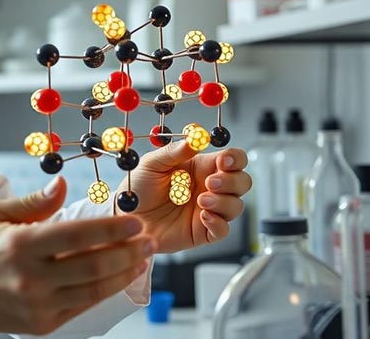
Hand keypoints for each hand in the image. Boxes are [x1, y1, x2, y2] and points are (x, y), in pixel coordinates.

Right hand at [0, 176, 156, 336]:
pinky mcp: (41, 324)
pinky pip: (82, 306)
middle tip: (149, 239)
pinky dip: (105, 291)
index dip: (112, 228)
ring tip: (142, 258)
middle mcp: (31, 278)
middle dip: (128, 252)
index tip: (135, 221)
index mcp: (20, 244)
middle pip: (93, 265)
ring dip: (124, 273)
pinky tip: (119, 277)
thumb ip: (34, 202)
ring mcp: (37, 304)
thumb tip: (63, 182)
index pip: (77, 235)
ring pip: (93, 290)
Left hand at [116, 141, 249, 253]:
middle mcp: (209, 188)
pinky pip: (223, 230)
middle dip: (233, 181)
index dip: (235, 158)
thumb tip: (195, 139)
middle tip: (210, 183)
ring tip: (201, 201)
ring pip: (236, 206)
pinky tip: (203, 216)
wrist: (127, 217)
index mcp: (201, 167)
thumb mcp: (151, 164)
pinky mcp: (203, 231)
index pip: (232, 159)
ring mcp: (208, 210)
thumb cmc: (138, 188)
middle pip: (242, 182)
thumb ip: (174, 152)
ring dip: (224, 202)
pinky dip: (218, 223)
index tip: (224, 161)